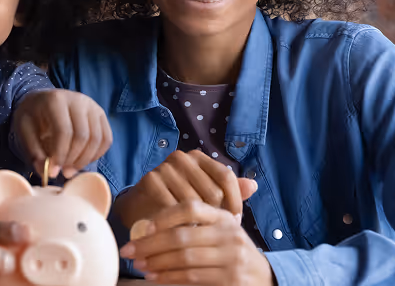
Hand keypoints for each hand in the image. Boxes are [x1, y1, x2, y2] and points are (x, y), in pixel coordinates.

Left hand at [12, 89, 112, 178]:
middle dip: (73, 159)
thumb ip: (34, 151)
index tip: (52, 171)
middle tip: (62, 172)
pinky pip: (106, 139)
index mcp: (56, 99)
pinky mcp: (100, 114)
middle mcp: (78, 99)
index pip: (64, 131)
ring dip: (85, 160)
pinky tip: (81, 160)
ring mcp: (92, 106)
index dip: (60, 154)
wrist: (42, 100)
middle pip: (83, 136)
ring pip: (97, 139)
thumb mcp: (24, 130)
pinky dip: (96, 154)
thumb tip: (46, 172)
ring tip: (70, 168)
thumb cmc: (32, 116)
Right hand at [114, 150, 257, 225]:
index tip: (236, 222)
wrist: (140, 207)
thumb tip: (254, 185)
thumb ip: (229, 190)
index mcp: (199, 157)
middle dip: (216, 216)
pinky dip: (179, 225)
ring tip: (199, 237)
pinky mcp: (150, 180)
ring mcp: (164, 167)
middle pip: (212, 191)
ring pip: (194, 202)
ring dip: (198, 224)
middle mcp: (182, 157)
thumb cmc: (178, 200)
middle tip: (215, 233)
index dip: (234, 201)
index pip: (226, 176)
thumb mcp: (205, 194)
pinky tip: (181, 235)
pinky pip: (173, 208)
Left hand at [120, 201, 273, 285]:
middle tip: (129, 250)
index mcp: (223, 217)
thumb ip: (193, 226)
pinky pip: (191, 277)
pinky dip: (169, 277)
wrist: (264, 278)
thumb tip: (147, 227)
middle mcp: (229, 234)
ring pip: (184, 258)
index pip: (190, 208)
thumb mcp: (220, 232)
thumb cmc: (231, 252)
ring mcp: (232, 258)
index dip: (163, 216)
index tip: (143, 227)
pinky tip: (155, 277)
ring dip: (156, 263)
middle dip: (150, 245)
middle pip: (181, 236)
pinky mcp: (231, 280)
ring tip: (139, 265)